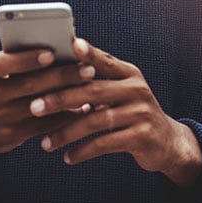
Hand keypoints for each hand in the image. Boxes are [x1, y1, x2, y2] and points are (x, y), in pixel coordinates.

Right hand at [0, 48, 94, 183]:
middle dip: (61, 76)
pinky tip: (82, 108)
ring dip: (68, 96)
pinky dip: (65, 117)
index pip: (3, 63)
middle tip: (87, 68)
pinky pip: (43, 127)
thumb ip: (15, 59)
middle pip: (29, 85)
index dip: (27, 59)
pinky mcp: (10, 137)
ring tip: (89, 86)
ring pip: (39, 107)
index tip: (52, 52)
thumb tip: (56, 46)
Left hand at [30, 38, 201, 187]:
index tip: (69, 45)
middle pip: (93, 90)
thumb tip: (58, 66)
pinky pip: (106, 144)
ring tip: (45, 143)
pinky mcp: (141, 136)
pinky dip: (84, 151)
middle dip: (61, 98)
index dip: (88, 53)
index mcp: (129, 73)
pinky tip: (67, 157)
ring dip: (67, 132)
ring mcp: (140, 113)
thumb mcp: (121, 90)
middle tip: (35, 107)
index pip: (104, 60)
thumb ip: (98, 78)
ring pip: (96, 121)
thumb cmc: (131, 110)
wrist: (166, 141)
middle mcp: (136, 89)